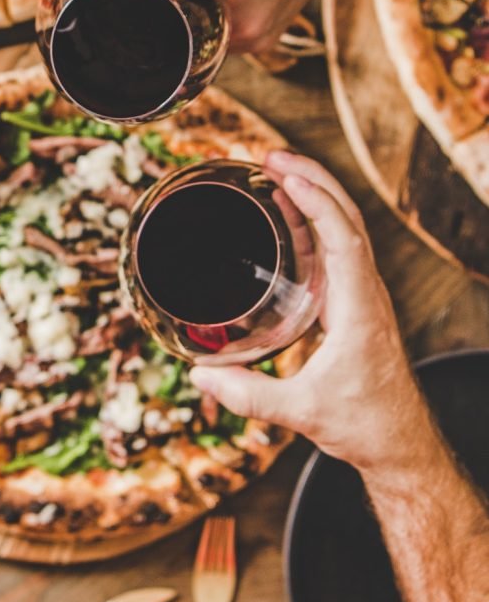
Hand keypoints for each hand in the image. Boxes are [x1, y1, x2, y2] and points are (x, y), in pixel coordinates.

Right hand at [189, 152, 428, 476]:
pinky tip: (287, 213)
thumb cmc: (364, 426)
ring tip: (276, 170)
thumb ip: (249, 395)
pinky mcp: (354, 303)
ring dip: (315, 194)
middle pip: (348, 219)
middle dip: (313, 179)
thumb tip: (199, 375)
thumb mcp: (302, 413)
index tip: (287, 175)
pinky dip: (314, 221)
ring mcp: (363, 296)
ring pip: (346, 229)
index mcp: (360, 311)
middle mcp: (366, 294)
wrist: (401, 444)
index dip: (318, 203)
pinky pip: (337, 248)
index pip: (346, 239)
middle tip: (270, 157)